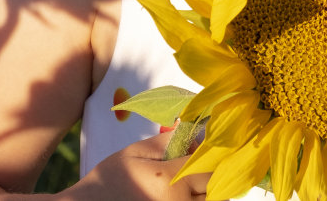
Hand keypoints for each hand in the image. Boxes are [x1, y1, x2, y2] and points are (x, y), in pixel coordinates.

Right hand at [64, 132, 210, 199]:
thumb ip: (170, 142)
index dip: (210, 156)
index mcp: (168, 181)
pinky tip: (182, 193)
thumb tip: (197, 134)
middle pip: (215, 189)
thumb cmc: (111, 180)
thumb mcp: (136, 152)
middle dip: (210, 175)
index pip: (210, 168)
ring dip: (205, 191)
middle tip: (195, 165)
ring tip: (188, 180)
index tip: (202, 149)